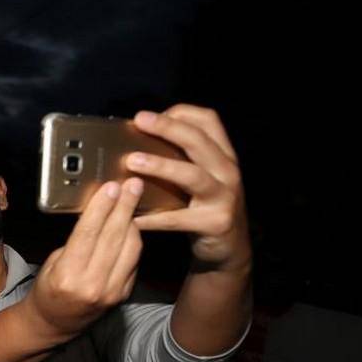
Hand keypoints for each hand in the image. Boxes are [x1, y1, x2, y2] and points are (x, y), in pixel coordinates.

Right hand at [24, 179, 144, 340]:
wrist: (55, 323)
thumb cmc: (48, 289)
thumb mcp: (52, 263)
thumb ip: (76, 242)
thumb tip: (99, 213)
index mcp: (67, 276)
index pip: (88, 234)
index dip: (102, 208)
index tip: (112, 186)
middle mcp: (92, 285)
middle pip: (113, 237)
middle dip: (124, 207)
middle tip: (133, 184)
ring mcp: (111, 292)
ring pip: (130, 247)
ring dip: (132, 221)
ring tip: (132, 201)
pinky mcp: (123, 294)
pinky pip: (133, 260)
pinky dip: (132, 240)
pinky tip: (129, 225)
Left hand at [126, 105, 250, 271]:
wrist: (229, 247)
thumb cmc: (204, 207)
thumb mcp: (201, 177)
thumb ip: (181, 159)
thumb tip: (136, 140)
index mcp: (222, 155)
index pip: (208, 121)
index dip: (179, 114)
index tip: (148, 116)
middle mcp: (227, 171)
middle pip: (199, 141)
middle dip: (168, 128)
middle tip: (140, 121)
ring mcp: (224, 197)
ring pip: (192, 175)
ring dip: (161, 166)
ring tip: (132, 161)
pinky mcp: (215, 223)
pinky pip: (178, 219)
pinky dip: (153, 218)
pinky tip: (132, 217)